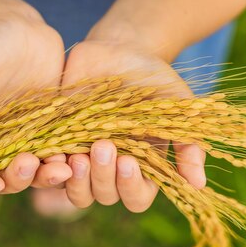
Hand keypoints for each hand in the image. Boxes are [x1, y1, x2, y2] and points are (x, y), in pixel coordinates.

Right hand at [0, 12, 72, 199]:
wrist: (20, 27)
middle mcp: (3, 145)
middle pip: (11, 178)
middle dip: (20, 179)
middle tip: (28, 164)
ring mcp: (32, 138)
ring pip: (41, 169)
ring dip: (50, 174)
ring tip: (62, 167)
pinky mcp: (58, 126)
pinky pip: (66, 147)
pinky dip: (73, 155)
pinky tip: (83, 154)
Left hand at [60, 39, 205, 211]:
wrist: (121, 48)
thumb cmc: (155, 78)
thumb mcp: (177, 106)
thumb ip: (188, 144)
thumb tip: (198, 185)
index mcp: (140, 166)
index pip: (136, 198)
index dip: (131, 187)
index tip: (129, 160)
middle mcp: (110, 168)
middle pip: (104, 195)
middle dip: (103, 176)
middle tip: (103, 146)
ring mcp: (82, 155)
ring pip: (74, 190)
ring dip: (76, 179)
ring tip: (78, 155)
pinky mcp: (56, 140)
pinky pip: (47, 165)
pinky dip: (48, 165)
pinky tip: (51, 151)